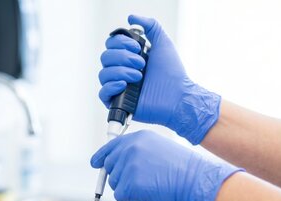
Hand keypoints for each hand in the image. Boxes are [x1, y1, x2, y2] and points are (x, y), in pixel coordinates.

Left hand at [90, 130, 241, 200]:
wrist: (195, 182)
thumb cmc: (183, 171)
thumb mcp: (158, 150)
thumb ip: (137, 153)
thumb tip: (120, 166)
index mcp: (137, 138)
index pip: (111, 147)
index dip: (102, 157)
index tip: (96, 163)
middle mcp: (130, 148)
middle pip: (110, 168)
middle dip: (122, 178)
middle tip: (142, 183)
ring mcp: (128, 165)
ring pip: (115, 184)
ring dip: (129, 190)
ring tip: (151, 187)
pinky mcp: (129, 183)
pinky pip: (120, 197)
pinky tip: (148, 196)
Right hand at [99, 15, 220, 144]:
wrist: (178, 96)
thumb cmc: (172, 72)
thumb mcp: (163, 42)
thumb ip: (150, 25)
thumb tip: (131, 17)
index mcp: (128, 58)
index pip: (111, 45)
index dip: (121, 43)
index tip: (138, 48)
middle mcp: (121, 71)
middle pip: (105, 57)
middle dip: (123, 57)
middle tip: (142, 63)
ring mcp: (119, 87)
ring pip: (103, 73)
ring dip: (121, 71)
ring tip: (139, 76)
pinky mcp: (118, 102)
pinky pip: (103, 93)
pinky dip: (111, 86)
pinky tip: (125, 84)